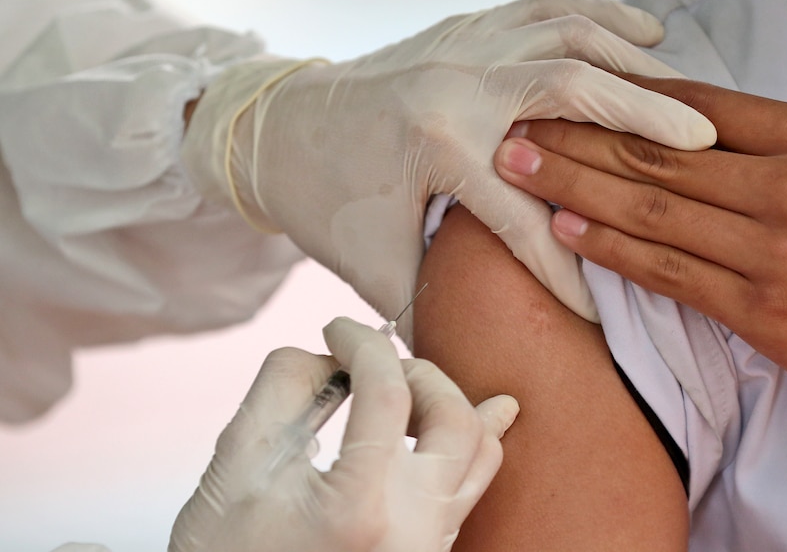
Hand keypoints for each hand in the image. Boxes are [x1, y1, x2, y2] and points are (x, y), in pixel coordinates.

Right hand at [168, 317, 518, 551]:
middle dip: (414, 370)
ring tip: (411, 380)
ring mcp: (430, 546)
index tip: (337, 329)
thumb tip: (333, 356)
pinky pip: (475, 485)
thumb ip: (283, 387)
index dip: (362, 343)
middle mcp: (412, 530)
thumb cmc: (226, 550)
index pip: (387, 393)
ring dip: (448, 400)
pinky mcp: (433, 551)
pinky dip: (476, 438)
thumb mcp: (235, 463)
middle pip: (452, 417)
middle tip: (370, 361)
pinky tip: (488, 409)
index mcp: (358, 508)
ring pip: (479, 451)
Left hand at [182, 0, 715, 341]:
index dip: (570, 267)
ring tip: (679, 92)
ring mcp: (461, 46)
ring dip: (629, 61)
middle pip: (575, 92)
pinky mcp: (461, 30)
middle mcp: (457, 83)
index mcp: (438, 143)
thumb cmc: (322, 201)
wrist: (275, 133)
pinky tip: (634, 33)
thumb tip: (469, 361)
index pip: (530, 212)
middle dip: (642, 124)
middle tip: (700, 150)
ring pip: (568, 35)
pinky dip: (595, 16)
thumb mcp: (371, 266)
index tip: (605, 308)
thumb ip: (431, 305)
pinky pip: (542, 7)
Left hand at [494, 76, 786, 403]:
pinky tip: (563, 230)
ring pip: (650, 207)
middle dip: (575, 137)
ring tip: (518, 170)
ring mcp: (774, 249)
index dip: (618, 97)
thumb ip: (764, 147)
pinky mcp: (759, 310)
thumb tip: (676, 127)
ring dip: (573, 186)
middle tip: (516, 127)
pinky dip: (610, 247)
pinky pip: (667, 270)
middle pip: (656, 152)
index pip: (696, 105)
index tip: (566, 92)